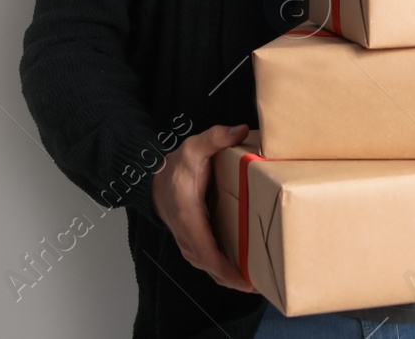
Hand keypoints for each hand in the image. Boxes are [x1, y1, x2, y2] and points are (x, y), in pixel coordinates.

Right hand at [152, 123, 256, 291]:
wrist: (154, 179)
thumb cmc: (175, 167)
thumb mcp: (193, 147)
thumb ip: (216, 137)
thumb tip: (240, 130)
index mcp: (189, 217)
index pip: (207, 251)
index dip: (225, 269)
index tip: (244, 279)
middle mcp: (187, 235)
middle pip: (210, 266)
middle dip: (232, 279)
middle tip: (259, 284)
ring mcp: (188, 241)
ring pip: (208, 267)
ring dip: (228, 277)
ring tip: (254, 282)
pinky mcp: (192, 241)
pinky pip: (207, 261)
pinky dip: (222, 270)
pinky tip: (239, 272)